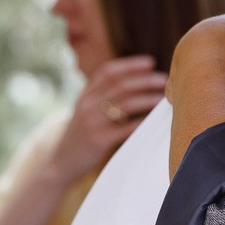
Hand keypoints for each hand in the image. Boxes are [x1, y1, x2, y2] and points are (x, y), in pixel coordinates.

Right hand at [53, 55, 166, 179]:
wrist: (61, 162)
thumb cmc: (81, 135)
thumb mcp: (86, 111)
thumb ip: (103, 96)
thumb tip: (137, 83)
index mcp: (85, 95)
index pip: (108, 72)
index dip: (130, 65)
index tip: (150, 62)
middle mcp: (87, 105)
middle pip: (120, 85)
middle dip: (145, 80)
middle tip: (164, 79)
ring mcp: (92, 122)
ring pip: (125, 104)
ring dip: (147, 99)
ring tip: (162, 98)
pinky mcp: (98, 140)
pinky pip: (124, 128)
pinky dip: (141, 122)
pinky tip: (153, 120)